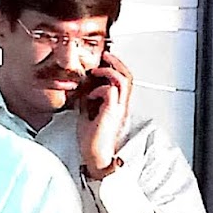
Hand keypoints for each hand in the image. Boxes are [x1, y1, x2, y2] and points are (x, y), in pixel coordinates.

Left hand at [74, 52, 133, 177]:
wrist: (94, 156)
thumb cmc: (91, 139)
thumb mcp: (88, 113)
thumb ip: (89, 100)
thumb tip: (83, 88)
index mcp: (118, 105)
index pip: (124, 81)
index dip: (117, 67)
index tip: (104, 61)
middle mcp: (122, 106)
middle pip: (129, 76)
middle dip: (117, 62)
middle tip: (105, 56)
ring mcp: (119, 109)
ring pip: (124, 80)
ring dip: (108, 72)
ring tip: (96, 72)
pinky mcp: (111, 114)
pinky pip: (110, 92)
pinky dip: (99, 89)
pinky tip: (90, 96)